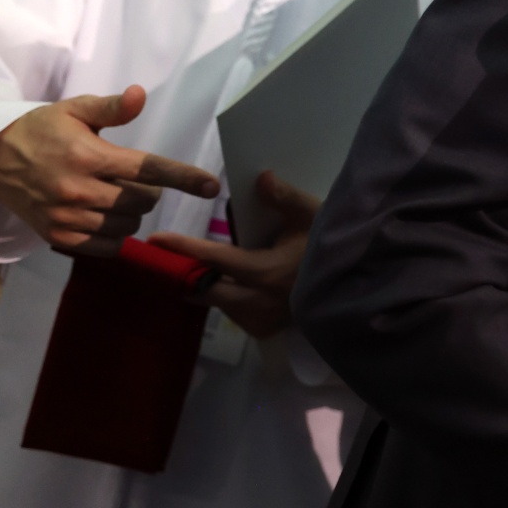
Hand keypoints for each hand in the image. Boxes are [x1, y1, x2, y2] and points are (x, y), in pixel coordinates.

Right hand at [0, 85, 220, 254]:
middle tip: (130, 180)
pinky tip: (103, 216)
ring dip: (132, 213)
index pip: (148, 170)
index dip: (184, 178)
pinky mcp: (58, 238)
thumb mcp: (74, 110)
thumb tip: (140, 94)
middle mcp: (79, 190)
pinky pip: (108, 246)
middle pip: (143, 202)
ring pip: (128, 225)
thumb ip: (111, 108)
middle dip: (148, 192)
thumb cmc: (41, 130)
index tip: (212, 187)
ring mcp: (67, 217)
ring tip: (113, 196)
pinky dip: (115, 234)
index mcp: (89, 156)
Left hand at [150, 171, 320, 338]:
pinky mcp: (261, 330)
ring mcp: (258, 320)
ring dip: (205, 285)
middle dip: (187, 274)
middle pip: (204, 289)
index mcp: (265, 272)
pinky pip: (230, 313)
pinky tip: (231, 284)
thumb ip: (285, 198)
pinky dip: (224, 297)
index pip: (215, 259)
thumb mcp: (312, 217)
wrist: (351, 287)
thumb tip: (262, 177)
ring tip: (199, 268)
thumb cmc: (327, 248)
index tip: (156, 239)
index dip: (184, 248)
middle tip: (171, 259)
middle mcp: (256, 302)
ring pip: (215, 302)